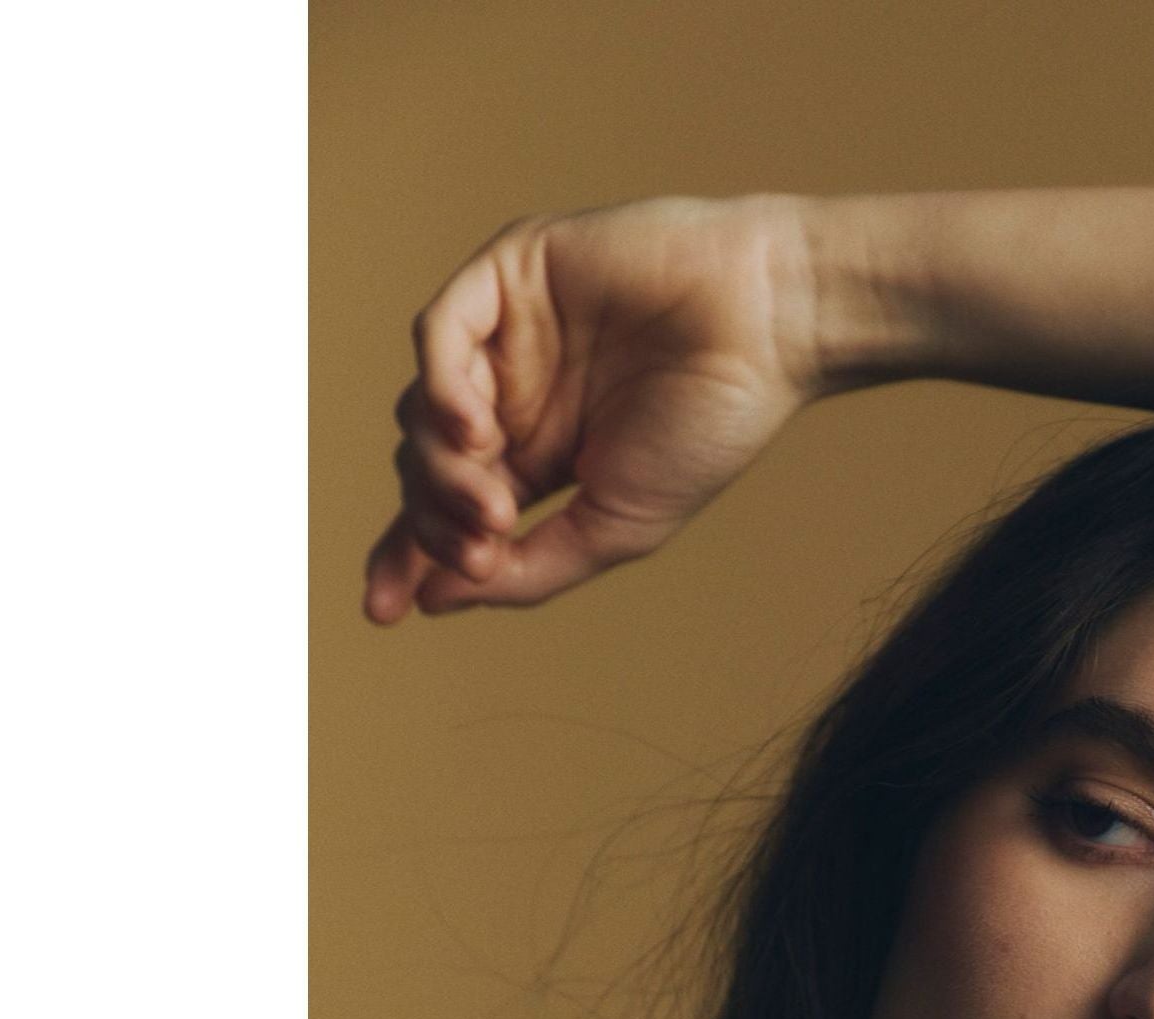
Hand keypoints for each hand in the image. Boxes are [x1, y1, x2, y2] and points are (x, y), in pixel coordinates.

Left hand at [363, 195, 823, 623]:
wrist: (765, 330)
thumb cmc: (708, 426)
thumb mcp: (616, 527)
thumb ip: (531, 567)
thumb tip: (435, 598)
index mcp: (538, 454)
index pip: (447, 508)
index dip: (408, 556)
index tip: (387, 610)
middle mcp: (512, 395)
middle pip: (423, 465)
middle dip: (434, 518)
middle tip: (482, 547)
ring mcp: (505, 334)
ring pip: (420, 406)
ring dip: (441, 465)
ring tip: (495, 500)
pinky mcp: (509, 272)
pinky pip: (441, 332)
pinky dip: (441, 386)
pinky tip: (474, 429)